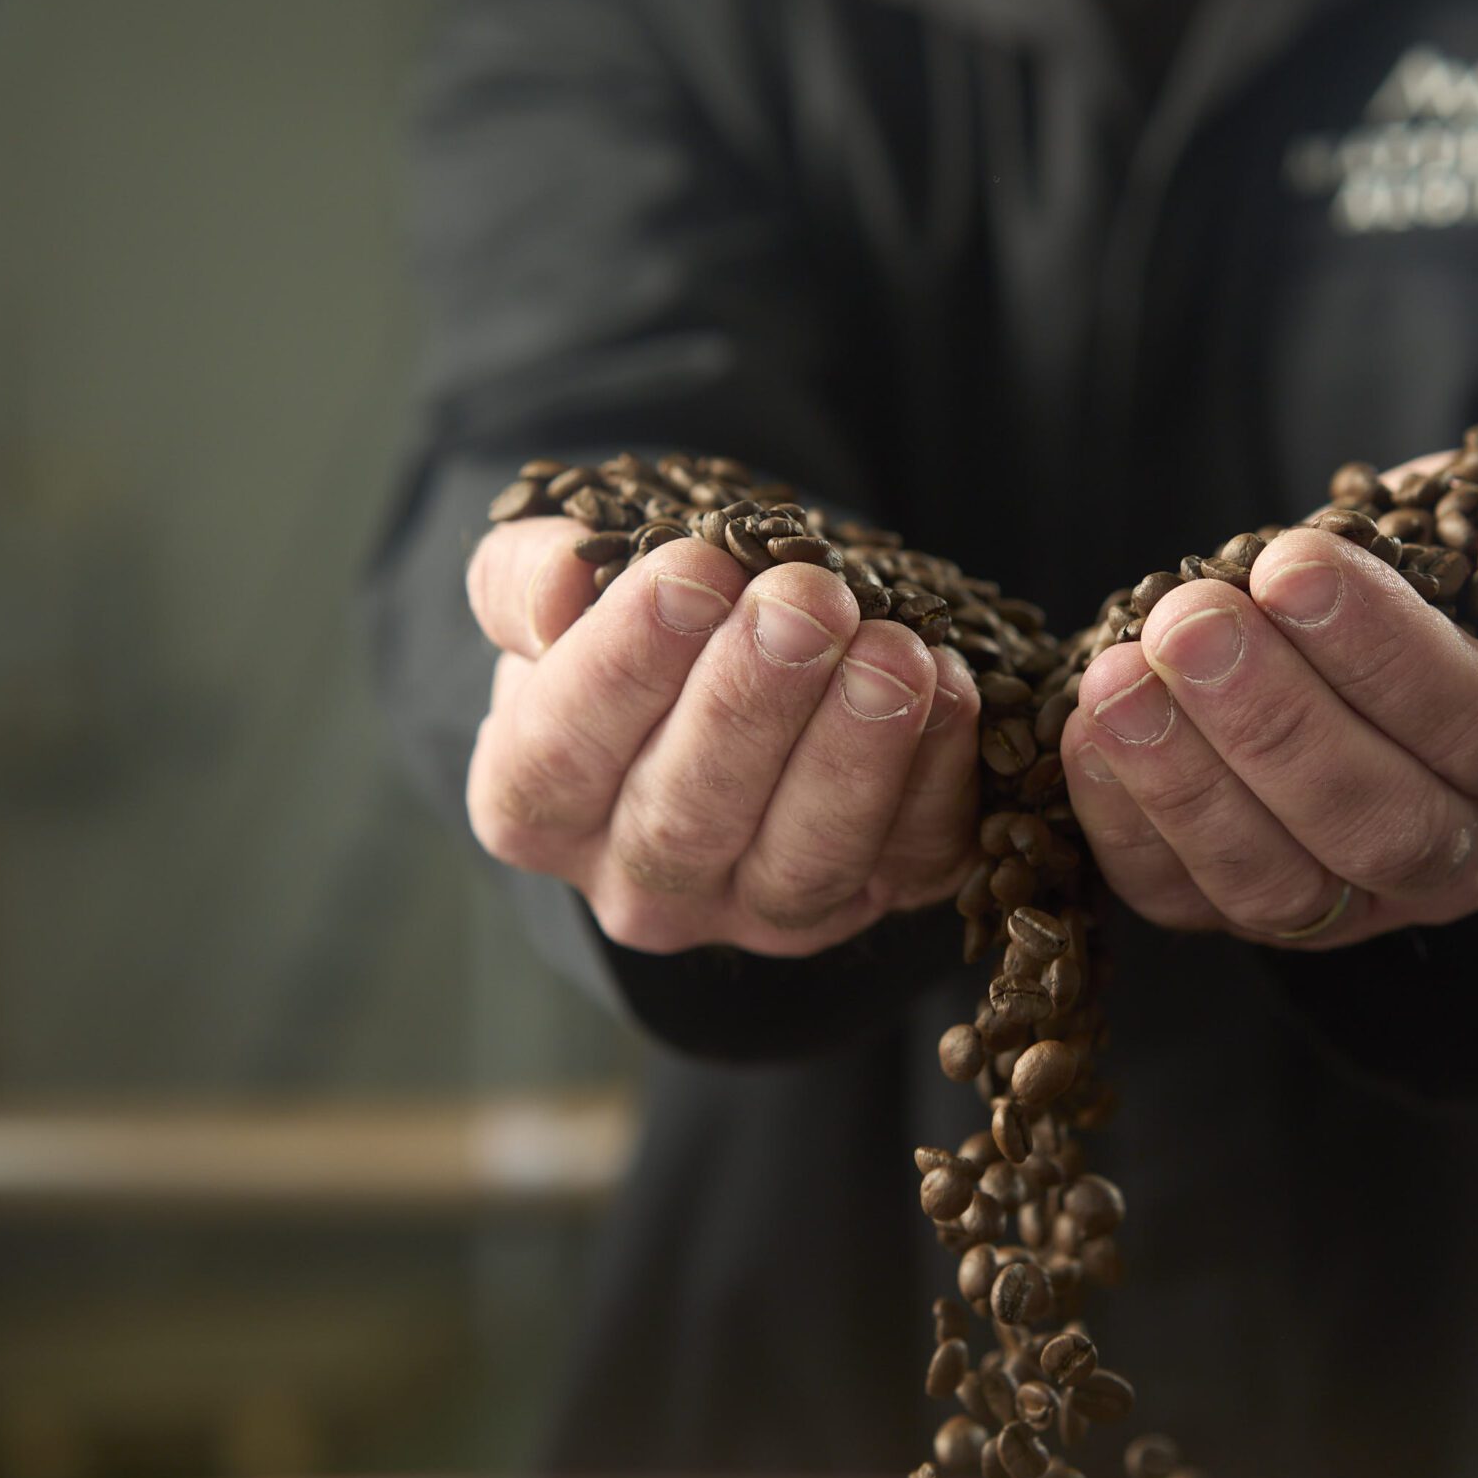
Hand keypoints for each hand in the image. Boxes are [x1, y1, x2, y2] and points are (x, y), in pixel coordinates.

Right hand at [463, 519, 981, 955]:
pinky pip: (910, 857)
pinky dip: (937, 777)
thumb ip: (526, 576)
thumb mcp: (567, 582)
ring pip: (802, 862)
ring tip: (893, 653)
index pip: (559, 756)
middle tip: (805, 601)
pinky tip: (951, 687)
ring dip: (854, 754)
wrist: (743, 646)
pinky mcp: (876, 896)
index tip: (691, 570)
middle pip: (685, 819)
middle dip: (754, 702)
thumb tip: (555, 591)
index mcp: (535, 807)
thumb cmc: (640, 614)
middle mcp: (640, 883)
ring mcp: (760, 907)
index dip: (626, 664)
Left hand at [1058, 454, 1477, 947]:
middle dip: (1272, 722)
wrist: (1382, 636)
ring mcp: (1354, 903)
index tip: (1292, 567)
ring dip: (1185, 781)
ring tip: (1119, 678)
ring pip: (1276, 883)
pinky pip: (1183, 898)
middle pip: (1379, 825)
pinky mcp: (1248, 912)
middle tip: (1188, 622)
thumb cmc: (1464, 571)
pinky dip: (1125, 824)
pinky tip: (1090, 730)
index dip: (1385, 653)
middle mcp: (1465, 853)